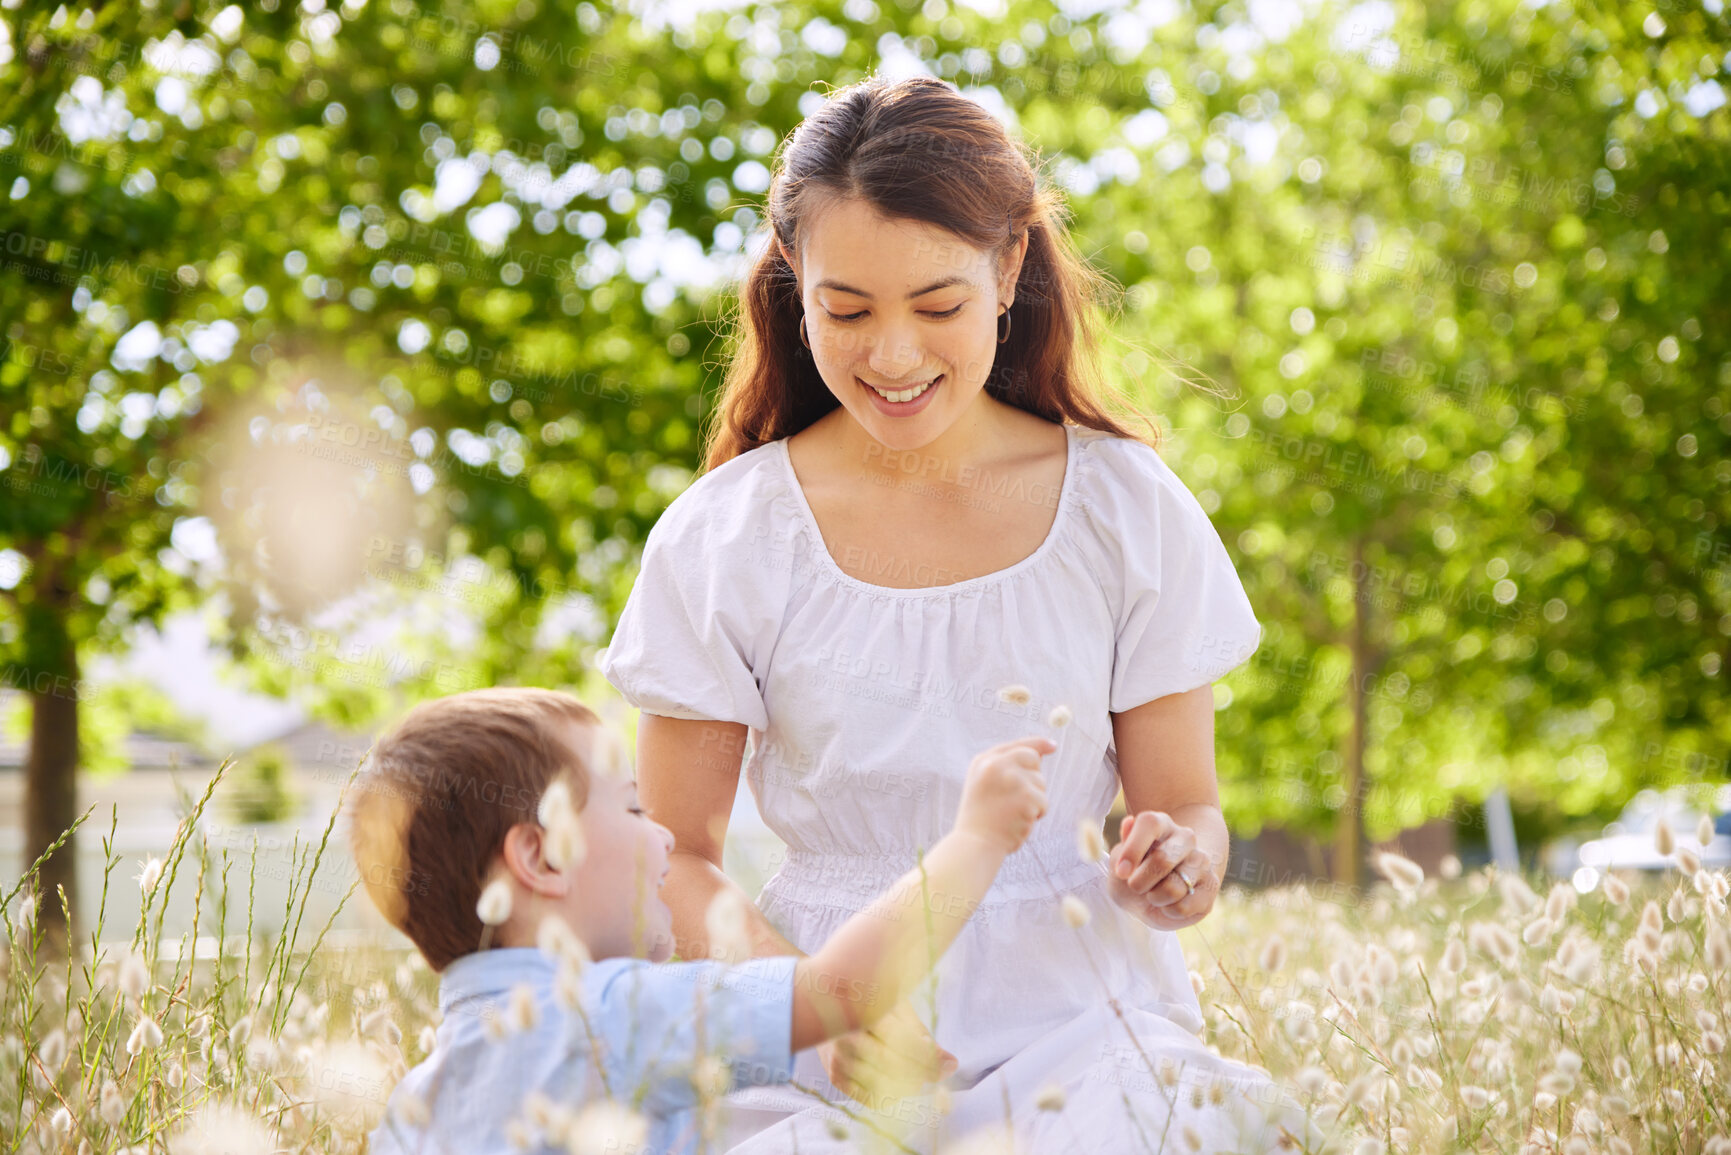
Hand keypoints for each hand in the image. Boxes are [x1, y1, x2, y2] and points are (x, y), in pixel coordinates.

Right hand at [817, 996, 957, 1104]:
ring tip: (919, 1078)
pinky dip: (891, 1097)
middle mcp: (844, 1034)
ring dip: (908, 1086)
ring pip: (880, 1083)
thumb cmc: (870, 1005)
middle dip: (920, 1072)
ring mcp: (837, 1058)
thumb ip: (923, 1037)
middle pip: (889, 1062)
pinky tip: (901, 1086)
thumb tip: (950, 1065)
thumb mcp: (898, 1010)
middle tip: (935, 1074)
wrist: (826, 1006)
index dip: (925, 1056)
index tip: (946, 1064)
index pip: (899, 1039)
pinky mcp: (835, 1077)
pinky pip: (869, 1097)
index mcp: (862, 1008)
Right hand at [954, 737, 1054, 854]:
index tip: (1053, 746)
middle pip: (1033, 759)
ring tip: (1012, 813)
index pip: (1017, 745)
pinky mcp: (1027, 796)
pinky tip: (1019, 821)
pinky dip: (1037, 814)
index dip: (1038, 744)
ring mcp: (1012, 779)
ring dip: (1034, 800)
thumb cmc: (981, 818)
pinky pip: (1044, 801)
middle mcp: (997, 764)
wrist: (975, 844)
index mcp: (984, 761)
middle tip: (1018, 798)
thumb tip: (1039, 755)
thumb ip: (1004, 767)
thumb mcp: (983, 784)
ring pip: (1040, 782)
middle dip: (1033, 777)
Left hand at [1107, 811, 1219, 930]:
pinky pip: (1184, 907)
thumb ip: (1122, 850)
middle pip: (1162, 859)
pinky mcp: (1210, 885)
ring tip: (1154, 894)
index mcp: (1160, 824)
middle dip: (1140, 882)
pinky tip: (1169, 903)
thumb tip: (1128, 823)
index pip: (1149, 824)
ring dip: (1155, 898)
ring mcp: (1201, 860)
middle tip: (1135, 887)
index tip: (1121, 872)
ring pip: (1174, 888)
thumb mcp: (1119, 865)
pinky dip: (1169, 912)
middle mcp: (1185, 837)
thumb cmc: (1135, 875)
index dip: (1133, 849)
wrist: (1158, 897)